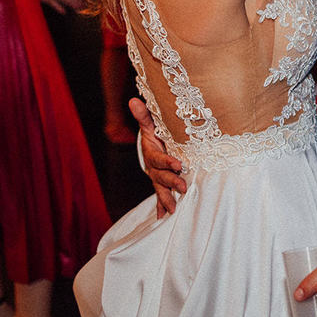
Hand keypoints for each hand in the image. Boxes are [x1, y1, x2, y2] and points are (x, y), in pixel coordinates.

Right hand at [129, 97, 186, 216]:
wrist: (153, 143)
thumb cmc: (156, 132)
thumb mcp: (151, 124)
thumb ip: (144, 115)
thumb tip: (133, 100)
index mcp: (152, 153)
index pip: (159, 159)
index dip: (167, 162)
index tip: (179, 164)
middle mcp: (153, 167)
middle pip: (161, 177)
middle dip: (171, 183)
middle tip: (183, 187)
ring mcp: (157, 177)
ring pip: (161, 189)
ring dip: (167, 198)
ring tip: (174, 209)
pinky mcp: (161, 183)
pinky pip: (160, 196)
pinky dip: (161, 206)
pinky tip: (164, 216)